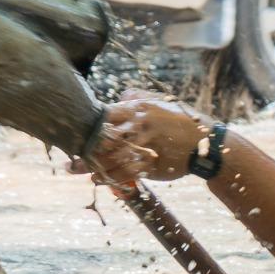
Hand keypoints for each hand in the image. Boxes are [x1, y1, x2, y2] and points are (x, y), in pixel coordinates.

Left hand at [69, 90, 210, 183]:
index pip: (105, 115)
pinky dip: (107, 177)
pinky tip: (97, 179)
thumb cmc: (184, 122)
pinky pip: (123, 173)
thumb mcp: (163, 104)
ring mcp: (143, 147)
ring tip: (74, 168)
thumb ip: (141, 98)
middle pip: (102, 138)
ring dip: (89, 165)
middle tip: (68, 151)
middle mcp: (139, 127)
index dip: (89, 124)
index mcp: (140, 109)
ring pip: (109, 157)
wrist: (206, 144)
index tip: (76, 129)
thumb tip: (123, 94)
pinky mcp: (150, 165)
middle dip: (83, 146)